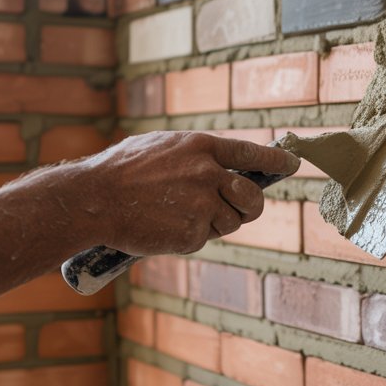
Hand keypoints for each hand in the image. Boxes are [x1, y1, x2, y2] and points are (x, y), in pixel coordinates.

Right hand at [65, 131, 299, 255]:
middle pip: (252, 196)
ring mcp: (202, 205)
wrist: (93, 199)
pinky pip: (203, 238)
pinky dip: (188, 237)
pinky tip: (164, 227)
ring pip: (231, 222)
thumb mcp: (161, 146)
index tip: (291, 165)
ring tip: (179, 215)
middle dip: (251, 206)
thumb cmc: (120, 170)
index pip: (251, 153)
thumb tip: (219, 164)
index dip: (275, 162)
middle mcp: (208, 174)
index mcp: (201, 147)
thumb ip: (193, 154)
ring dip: (214, 223)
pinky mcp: (192, 233)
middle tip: (239, 209)